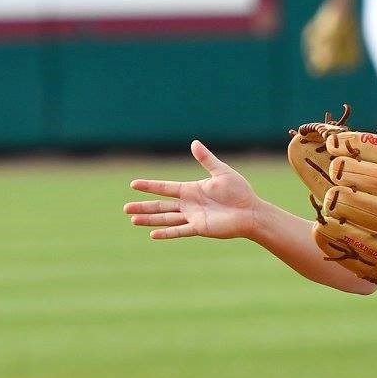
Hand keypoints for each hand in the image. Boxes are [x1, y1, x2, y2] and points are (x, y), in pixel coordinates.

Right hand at [125, 141, 260, 240]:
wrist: (251, 211)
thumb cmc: (240, 191)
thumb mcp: (222, 172)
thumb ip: (206, 159)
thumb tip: (194, 143)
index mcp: (191, 189)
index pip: (165, 188)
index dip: (149, 186)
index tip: (134, 184)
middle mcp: (189, 204)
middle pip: (161, 206)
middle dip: (143, 207)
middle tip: (125, 208)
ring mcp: (193, 217)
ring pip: (166, 218)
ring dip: (150, 219)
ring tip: (133, 220)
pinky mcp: (200, 228)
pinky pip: (180, 230)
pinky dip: (167, 232)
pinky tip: (153, 234)